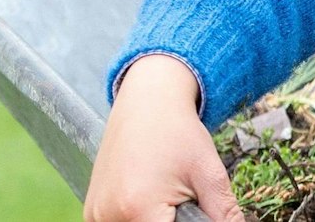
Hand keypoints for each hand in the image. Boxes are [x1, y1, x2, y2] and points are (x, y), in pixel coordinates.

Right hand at [83, 54, 242, 221]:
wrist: (148, 104)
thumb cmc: (178, 134)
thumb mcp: (210, 173)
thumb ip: (223, 212)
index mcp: (138, 209)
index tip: (194, 209)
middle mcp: (109, 216)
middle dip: (171, 221)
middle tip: (180, 197)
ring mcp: (96, 214)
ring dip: (154, 220)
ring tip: (162, 193)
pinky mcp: (91, 212)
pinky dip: (137, 217)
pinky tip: (146, 194)